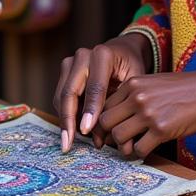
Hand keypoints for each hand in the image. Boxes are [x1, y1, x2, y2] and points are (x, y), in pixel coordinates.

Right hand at [54, 34, 150, 152]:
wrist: (121, 51)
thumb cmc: (131, 68)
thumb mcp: (135, 83)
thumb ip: (125, 108)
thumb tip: (119, 144)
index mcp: (103, 55)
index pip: (94, 87)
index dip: (89, 111)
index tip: (85, 131)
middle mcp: (82, 56)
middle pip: (70, 91)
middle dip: (68, 120)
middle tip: (68, 143)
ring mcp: (70, 63)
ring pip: (61, 96)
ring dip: (65, 121)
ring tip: (71, 142)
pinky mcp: (64, 71)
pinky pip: (60, 97)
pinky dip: (66, 115)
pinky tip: (73, 131)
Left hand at [98, 71, 195, 158]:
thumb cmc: (182, 89)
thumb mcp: (152, 83)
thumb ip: (134, 95)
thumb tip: (118, 115)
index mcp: (132, 84)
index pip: (104, 105)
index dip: (104, 121)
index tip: (108, 131)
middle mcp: (136, 97)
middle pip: (105, 121)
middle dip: (108, 135)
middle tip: (117, 142)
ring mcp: (148, 114)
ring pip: (118, 137)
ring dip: (123, 146)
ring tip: (132, 147)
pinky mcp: (161, 130)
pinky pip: (139, 149)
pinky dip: (139, 153)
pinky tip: (147, 149)